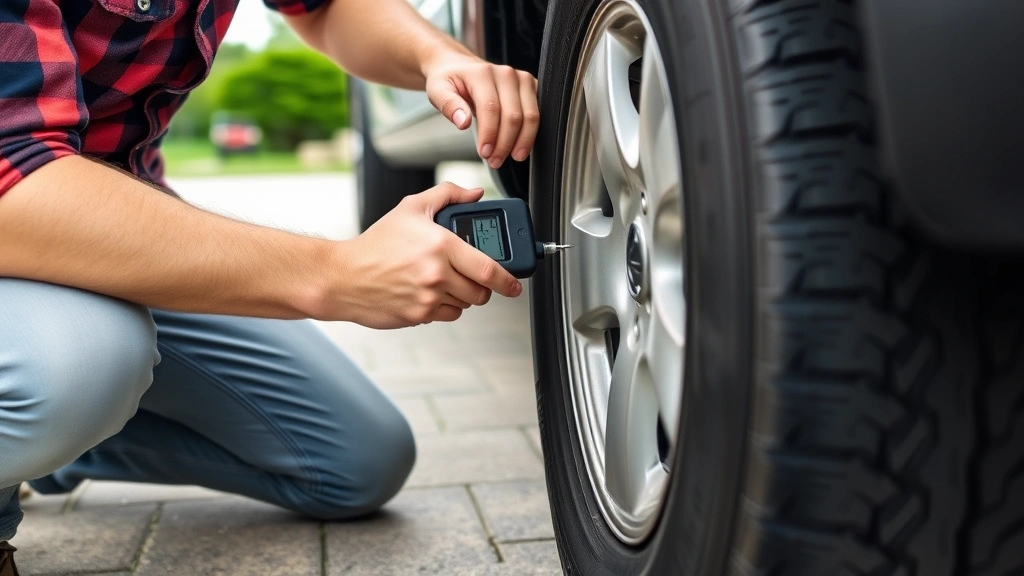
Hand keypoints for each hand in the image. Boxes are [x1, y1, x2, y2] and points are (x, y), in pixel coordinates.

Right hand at [330, 183, 523, 328]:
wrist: (343, 276)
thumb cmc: (375, 244)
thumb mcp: (410, 208)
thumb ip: (447, 195)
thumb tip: (475, 194)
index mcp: (440, 245)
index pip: (488, 268)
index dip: (508, 279)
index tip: (515, 284)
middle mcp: (437, 273)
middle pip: (481, 291)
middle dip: (483, 286)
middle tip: (473, 277)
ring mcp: (428, 297)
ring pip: (465, 304)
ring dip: (463, 296)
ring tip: (444, 281)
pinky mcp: (419, 315)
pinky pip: (448, 316)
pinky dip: (445, 307)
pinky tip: (429, 293)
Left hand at [423, 52, 539, 168]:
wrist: (460, 66)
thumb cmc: (450, 80)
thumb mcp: (438, 90)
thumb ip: (449, 106)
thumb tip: (464, 122)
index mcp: (483, 73)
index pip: (491, 108)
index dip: (490, 134)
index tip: (485, 153)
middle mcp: (506, 74)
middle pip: (513, 115)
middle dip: (505, 143)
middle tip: (495, 160)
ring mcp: (522, 79)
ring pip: (530, 116)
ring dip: (522, 141)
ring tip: (510, 157)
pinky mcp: (531, 87)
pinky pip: (537, 114)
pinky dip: (530, 133)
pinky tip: (519, 146)